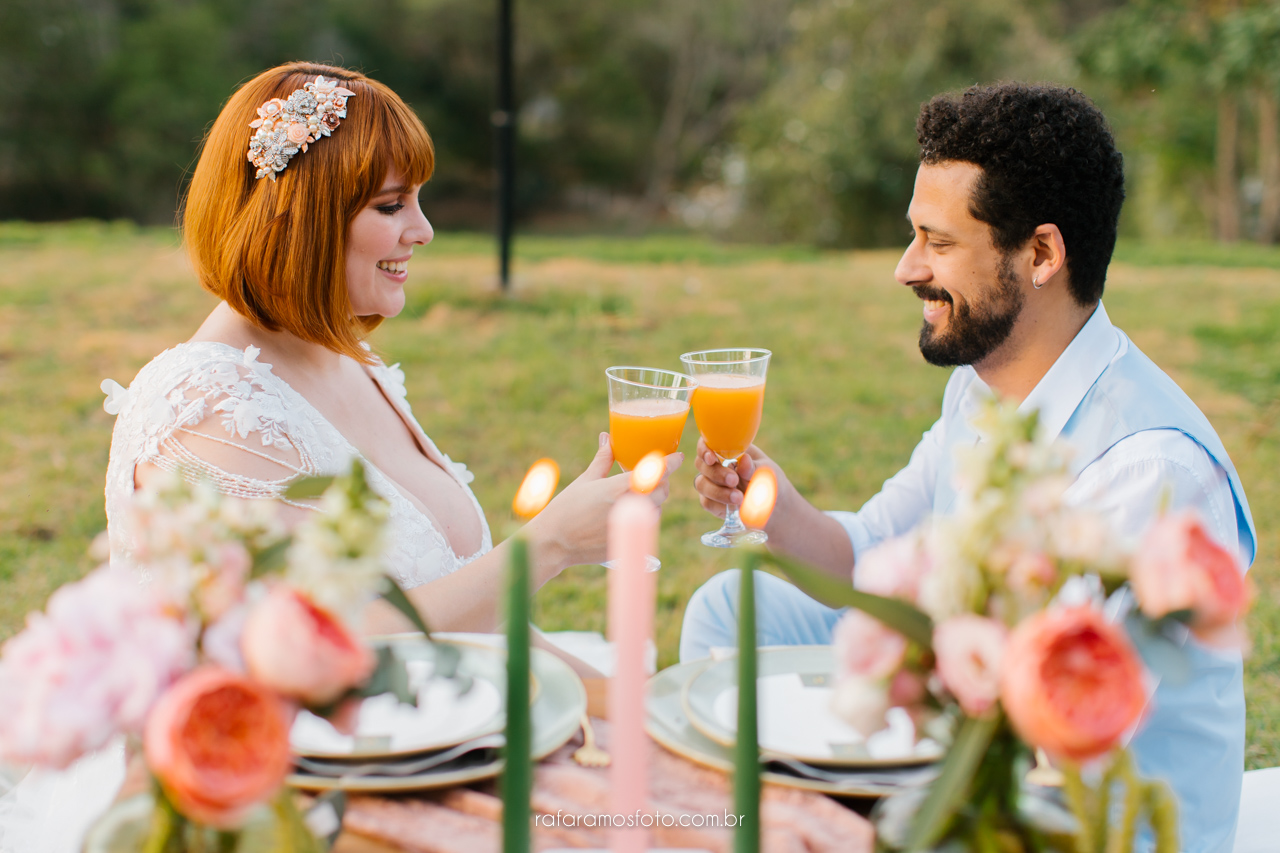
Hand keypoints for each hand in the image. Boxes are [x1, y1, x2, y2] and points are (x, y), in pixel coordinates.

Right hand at [526, 433, 682, 578]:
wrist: (555, 543)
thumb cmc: (566, 509)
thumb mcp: (585, 480)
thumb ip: (603, 459)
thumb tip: (607, 438)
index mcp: (621, 487)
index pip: (658, 472)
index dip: (672, 463)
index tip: (678, 457)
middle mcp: (631, 506)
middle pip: (662, 491)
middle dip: (660, 482)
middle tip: (651, 476)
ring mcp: (632, 526)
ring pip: (656, 509)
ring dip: (652, 500)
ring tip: (635, 495)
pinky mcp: (629, 541)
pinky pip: (645, 526)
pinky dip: (642, 517)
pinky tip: (626, 514)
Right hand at [693, 437, 782, 521]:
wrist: (776, 506)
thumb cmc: (770, 481)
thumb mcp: (767, 472)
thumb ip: (754, 467)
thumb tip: (744, 459)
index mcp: (728, 450)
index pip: (708, 443)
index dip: (704, 449)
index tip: (712, 458)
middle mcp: (716, 465)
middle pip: (701, 464)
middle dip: (716, 473)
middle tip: (734, 480)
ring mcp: (712, 483)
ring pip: (701, 484)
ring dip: (717, 491)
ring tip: (739, 498)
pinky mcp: (712, 502)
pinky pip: (707, 502)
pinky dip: (719, 505)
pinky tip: (734, 507)